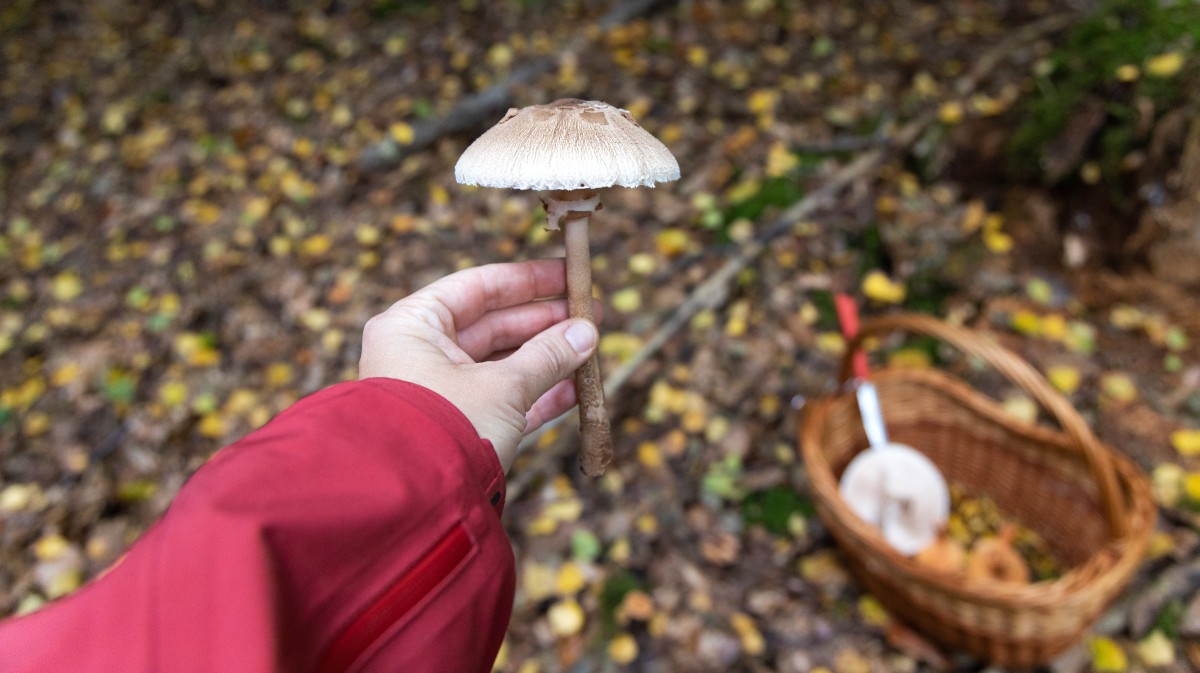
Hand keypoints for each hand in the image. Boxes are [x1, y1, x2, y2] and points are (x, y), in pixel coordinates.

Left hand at [358, 259, 598, 470]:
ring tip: (591, 350)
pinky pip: (501, 401)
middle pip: (492, 326)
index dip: (528, 281)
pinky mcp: (455, 429)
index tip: (568, 274)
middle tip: (591, 315)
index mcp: (413, 326)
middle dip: (545, 323)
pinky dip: (537, 396)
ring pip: (500, 366)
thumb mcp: (504, 386)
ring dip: (547, 360)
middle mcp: (418, 355)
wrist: (413, 506)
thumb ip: (548, 356)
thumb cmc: (447, 428)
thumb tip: (588, 331)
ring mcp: (436, 394)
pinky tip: (577, 390)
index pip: (477, 287)